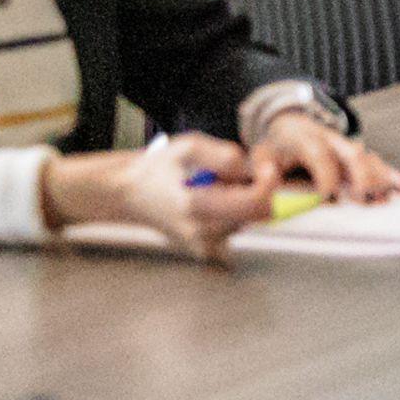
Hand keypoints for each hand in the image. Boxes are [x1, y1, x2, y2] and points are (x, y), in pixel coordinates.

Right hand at [39, 134, 277, 262]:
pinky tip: (214, 201)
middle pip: (258, 214)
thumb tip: (254, 167)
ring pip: (248, 221)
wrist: (129, 194)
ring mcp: (202, 246)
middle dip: (260, 190)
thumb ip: (225, 155)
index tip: (266, 165)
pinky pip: (236, 228)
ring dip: (245, 201)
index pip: (253, 202)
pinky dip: (234, 212)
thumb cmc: (159, 168)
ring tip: (218, 186)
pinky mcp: (205, 251)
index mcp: (195, 206)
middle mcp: (200, 233)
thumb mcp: (189, 147)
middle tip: (243, 171)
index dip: (269, 182)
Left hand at [252, 110, 399, 204]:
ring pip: (368, 159)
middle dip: (361, 176)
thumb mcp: (260, 155)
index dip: (324, 173)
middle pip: (352, 154)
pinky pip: (377, 164)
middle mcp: (330, 140)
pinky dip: (392, 176)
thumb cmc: (275, 148)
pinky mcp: (357, 156)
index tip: (326, 195)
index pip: (318, 152)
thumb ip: (262, 169)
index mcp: (304, 138)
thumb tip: (268, 178)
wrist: (288, 126)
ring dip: (381, 178)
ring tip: (390, 197)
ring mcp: (346, 147)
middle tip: (364, 199)